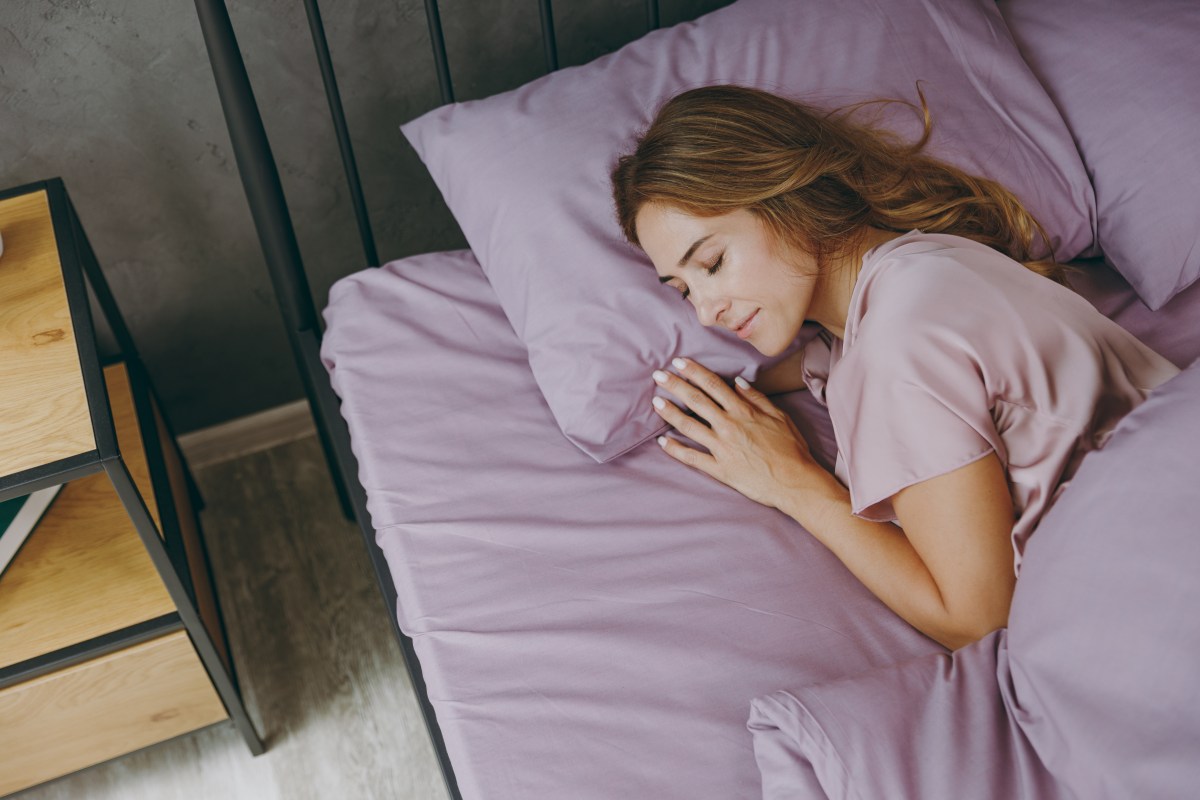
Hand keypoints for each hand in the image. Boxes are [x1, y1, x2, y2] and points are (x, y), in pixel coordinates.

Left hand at [651, 358, 837, 509]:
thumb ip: (757, 398)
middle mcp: (729, 426)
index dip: (694, 372)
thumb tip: (738, 382)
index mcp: (743, 411)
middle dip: (676, 386)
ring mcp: (722, 448)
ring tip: (655, 402)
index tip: (679, 362)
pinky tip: (662, 442)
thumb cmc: (792, 449)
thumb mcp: (780, 416)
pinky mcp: (720, 469)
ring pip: (689, 426)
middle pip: (696, 401)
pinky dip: (676, 450)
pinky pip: (692, 458)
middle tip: (658, 375)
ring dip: (670, 413)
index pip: (713, 385)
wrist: (796, 481)